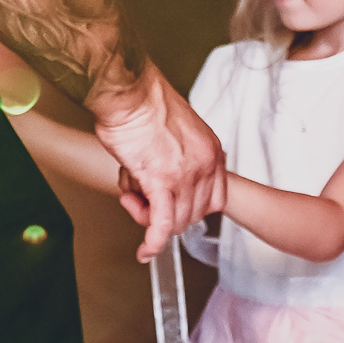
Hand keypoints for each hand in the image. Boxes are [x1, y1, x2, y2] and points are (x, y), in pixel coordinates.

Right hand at [92, 67, 225, 261]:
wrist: (128, 92)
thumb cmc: (142, 102)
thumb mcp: (176, 129)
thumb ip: (178, 154)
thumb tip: (162, 176)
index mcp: (210, 150)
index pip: (215, 198)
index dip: (191, 207)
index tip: (174, 206)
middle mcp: (204, 165)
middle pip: (194, 214)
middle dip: (166, 213)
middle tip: (142, 199)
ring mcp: (185, 175)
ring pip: (175, 221)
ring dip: (149, 217)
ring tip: (131, 198)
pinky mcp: (160, 182)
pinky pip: (161, 224)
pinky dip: (153, 241)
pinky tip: (146, 250)